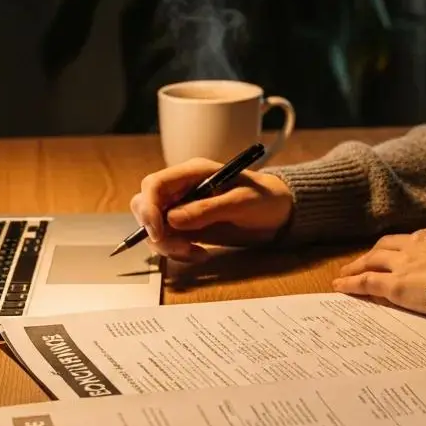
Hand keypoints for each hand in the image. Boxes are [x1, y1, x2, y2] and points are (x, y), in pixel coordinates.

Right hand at [129, 158, 294, 262]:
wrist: (279, 212)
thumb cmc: (264, 199)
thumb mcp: (241, 202)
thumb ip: (207, 209)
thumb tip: (172, 219)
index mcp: (193, 172)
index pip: (154, 184)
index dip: (149, 207)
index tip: (158, 231)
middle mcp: (182, 189)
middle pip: (145, 205)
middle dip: (154, 230)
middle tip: (179, 247)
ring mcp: (182, 208)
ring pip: (153, 227)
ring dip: (167, 244)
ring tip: (196, 253)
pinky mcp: (187, 227)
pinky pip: (168, 240)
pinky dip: (177, 251)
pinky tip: (200, 254)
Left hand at [332, 221, 425, 315]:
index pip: (418, 238)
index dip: (406, 246)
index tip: (401, 252)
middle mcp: (419, 241)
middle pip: (389, 244)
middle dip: (376, 252)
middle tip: (365, 259)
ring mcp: (405, 262)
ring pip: (373, 259)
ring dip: (358, 264)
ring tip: (346, 272)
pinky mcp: (395, 284)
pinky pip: (367, 281)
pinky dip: (351, 283)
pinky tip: (339, 285)